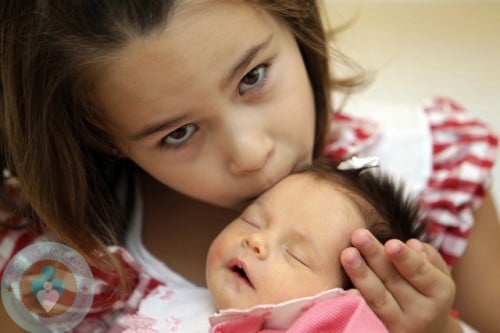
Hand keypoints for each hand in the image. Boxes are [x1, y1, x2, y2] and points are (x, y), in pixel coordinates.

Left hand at [340, 229, 458, 332]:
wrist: (428, 332)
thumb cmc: (427, 291)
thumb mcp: (437, 274)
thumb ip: (426, 257)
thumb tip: (412, 245)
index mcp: (439, 291)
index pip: (420, 271)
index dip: (405, 258)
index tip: (391, 243)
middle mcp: (423, 312)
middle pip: (394, 280)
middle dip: (375, 257)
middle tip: (359, 235)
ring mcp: (401, 325)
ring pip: (378, 298)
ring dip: (361, 275)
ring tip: (347, 254)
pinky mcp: (383, 332)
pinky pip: (368, 315)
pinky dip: (355, 301)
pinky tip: (344, 288)